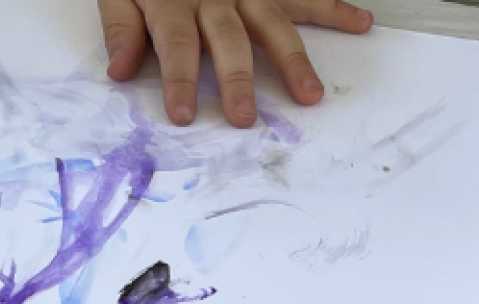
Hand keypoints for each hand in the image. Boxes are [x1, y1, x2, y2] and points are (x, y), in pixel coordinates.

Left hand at [99, 0, 374, 127]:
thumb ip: (121, 25)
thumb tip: (119, 70)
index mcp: (172, 2)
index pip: (177, 46)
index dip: (179, 80)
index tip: (183, 115)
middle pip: (228, 41)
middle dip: (236, 79)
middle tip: (244, 117)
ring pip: (273, 24)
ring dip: (292, 59)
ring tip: (310, 95)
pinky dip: (334, 7)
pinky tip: (360, 22)